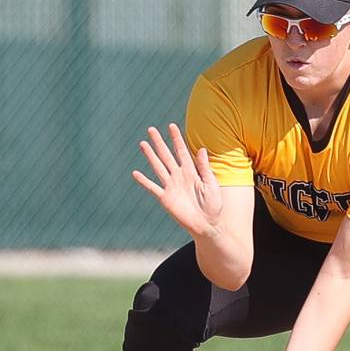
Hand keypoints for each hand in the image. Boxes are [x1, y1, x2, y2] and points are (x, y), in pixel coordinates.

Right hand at [132, 123, 222, 237]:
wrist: (207, 225)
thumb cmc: (214, 205)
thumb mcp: (212, 184)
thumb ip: (204, 167)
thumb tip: (201, 148)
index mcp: (191, 171)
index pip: (182, 151)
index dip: (176, 139)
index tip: (171, 126)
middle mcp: (179, 176)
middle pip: (167, 155)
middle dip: (159, 142)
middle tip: (151, 129)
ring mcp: (171, 186)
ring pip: (158, 167)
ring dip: (150, 156)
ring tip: (143, 143)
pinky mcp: (166, 199)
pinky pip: (153, 188)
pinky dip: (144, 181)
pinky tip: (135, 173)